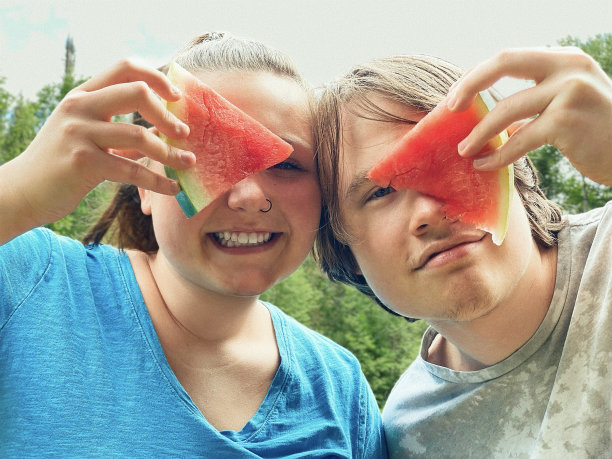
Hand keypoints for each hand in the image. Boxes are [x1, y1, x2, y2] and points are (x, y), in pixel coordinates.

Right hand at [2, 59, 193, 237]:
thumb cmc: (62, 163)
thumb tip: (161, 128)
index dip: (157, 78)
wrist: (23, 191)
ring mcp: (79, 133)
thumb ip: (115, 125)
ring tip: (188, 163)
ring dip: (170, 153)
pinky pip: (132, 170)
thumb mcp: (84, 133)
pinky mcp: (84, 163)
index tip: (176, 97)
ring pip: (140, 136)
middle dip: (167, 114)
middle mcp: (80, 107)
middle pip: (137, 92)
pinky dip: (158, 180)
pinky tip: (173, 188)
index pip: (125, 68)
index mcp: (82, 95)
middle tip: (184, 133)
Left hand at [448, 47, 611, 185]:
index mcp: (564, 59)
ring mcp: (569, 92)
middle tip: (449, 108)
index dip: (477, 74)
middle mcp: (568, 67)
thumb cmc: (598, 131)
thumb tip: (489, 115)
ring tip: (463, 150)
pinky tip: (485, 165)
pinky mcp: (567, 121)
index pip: (509, 57)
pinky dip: (498, 155)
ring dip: (478, 133)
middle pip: (503, 63)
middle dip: (469, 84)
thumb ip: (536, 98)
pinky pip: (519, 140)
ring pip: (506, 110)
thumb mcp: (569, 100)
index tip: (456, 96)